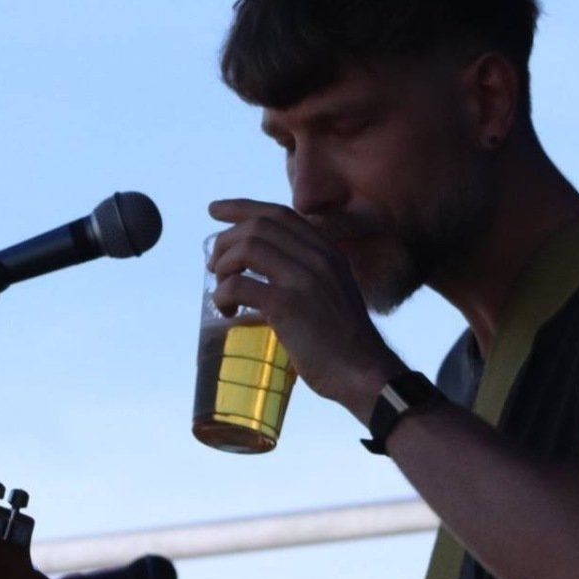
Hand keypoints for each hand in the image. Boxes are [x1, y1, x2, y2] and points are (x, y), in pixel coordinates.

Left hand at [206, 199, 403, 417]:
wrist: (364, 372)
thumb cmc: (344, 340)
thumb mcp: (333, 290)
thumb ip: (310, 271)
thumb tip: (266, 264)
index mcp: (328, 251)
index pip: (279, 213)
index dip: (242, 207)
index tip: (214, 210)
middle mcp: (317, 257)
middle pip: (258, 226)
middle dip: (226, 241)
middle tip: (213, 265)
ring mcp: (303, 280)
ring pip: (246, 249)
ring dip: (223, 267)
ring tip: (220, 290)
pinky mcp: (287, 306)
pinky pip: (239, 285)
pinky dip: (222, 296)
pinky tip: (227, 311)